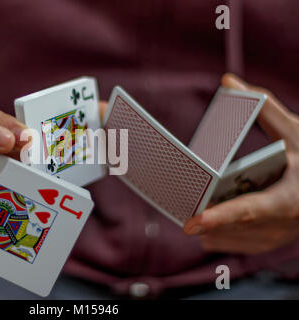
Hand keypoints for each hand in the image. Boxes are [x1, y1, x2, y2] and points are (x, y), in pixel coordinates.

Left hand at [184, 73, 298, 254]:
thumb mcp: (295, 132)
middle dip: (200, 212)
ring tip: (192, 199)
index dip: (219, 218)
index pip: (249, 211)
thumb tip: (228, 81)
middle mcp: (280, 227)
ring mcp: (271, 240)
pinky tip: (205, 214)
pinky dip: (213, 229)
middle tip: (173, 196)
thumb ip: (263, 108)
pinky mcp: (263, 245)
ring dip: (204, 222)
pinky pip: (226, 242)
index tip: (190, 223)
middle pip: (228, 225)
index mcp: (288, 200)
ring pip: (223, 238)